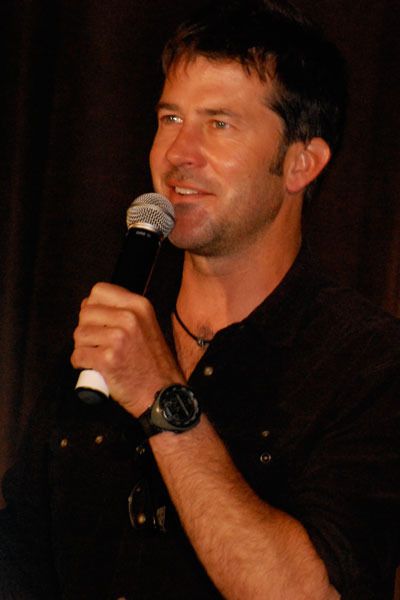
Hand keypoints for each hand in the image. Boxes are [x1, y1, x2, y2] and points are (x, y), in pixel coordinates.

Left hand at [71, 282, 184, 415]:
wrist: (163, 392)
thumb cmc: (153, 362)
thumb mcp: (146, 325)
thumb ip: (124, 312)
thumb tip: (91, 304)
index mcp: (139, 305)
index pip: (99, 290)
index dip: (93, 306)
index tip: (98, 322)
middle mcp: (130, 318)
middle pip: (85, 312)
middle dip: (86, 329)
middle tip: (97, 343)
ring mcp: (119, 338)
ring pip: (79, 334)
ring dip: (82, 347)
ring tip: (96, 356)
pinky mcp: (108, 359)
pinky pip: (78, 355)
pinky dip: (80, 363)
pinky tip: (93, 367)